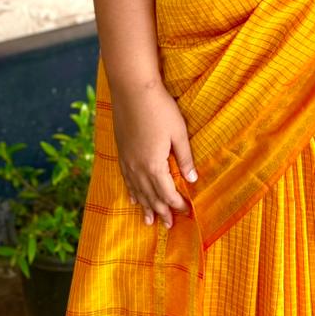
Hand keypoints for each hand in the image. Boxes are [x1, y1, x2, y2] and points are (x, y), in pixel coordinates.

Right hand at [110, 83, 197, 226]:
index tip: (186, 212)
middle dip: (161, 211)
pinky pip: (126, 180)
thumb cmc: (160, 108)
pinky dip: (131, 192)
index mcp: (154, 165)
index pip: (167, 193)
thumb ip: (185, 157)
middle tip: (168, 226)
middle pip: (151, 196)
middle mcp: (138, 168)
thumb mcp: (178, 132)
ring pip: (137, 191)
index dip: (177, 204)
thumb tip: (192, 179)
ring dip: (145, 207)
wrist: (132, 90)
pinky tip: (133, 199)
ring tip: (149, 221)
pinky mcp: (121, 152)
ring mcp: (127, 161)